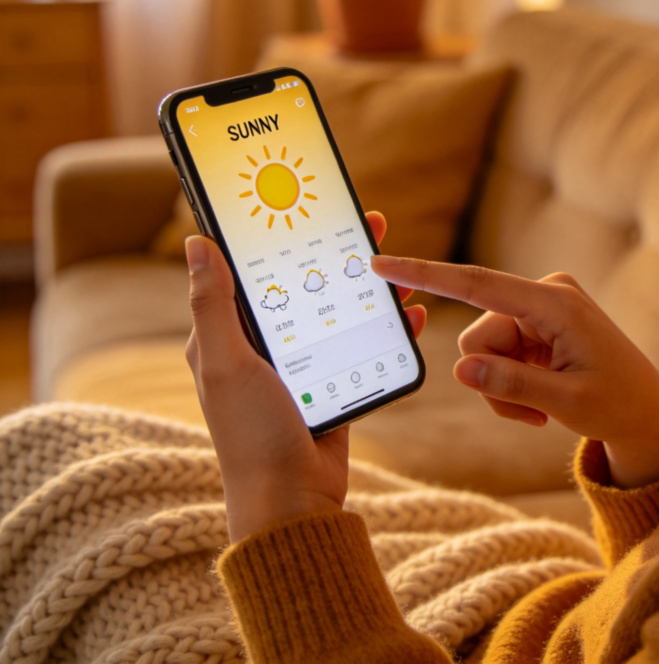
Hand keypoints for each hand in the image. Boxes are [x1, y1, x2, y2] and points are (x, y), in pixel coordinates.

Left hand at [185, 212, 426, 542]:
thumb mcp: (228, 363)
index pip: (251, 271)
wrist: (292, 503)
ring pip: (336, 309)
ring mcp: (301, 365)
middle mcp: (263, 346)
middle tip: (367, 223)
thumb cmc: (251, 434)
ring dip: (366, 287)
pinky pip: (361, 343)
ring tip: (396, 266)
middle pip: (303, 283)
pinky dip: (385, 327)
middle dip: (334, 252)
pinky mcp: (332, 383)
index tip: (303, 207)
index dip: (277, 237)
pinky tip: (410, 314)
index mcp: (228, 336)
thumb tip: (198, 242)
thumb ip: (214, 305)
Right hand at [370, 256, 658, 488]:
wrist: (647, 413)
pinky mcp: (534, 326)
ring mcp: (538, 310)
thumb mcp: (565, 403)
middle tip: (531, 409)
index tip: (382, 263)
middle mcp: (542, 295)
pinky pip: (496, 358)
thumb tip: (460, 369)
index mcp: (554, 301)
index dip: (426, 273)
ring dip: (502, 388)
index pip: (476, 284)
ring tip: (541, 407)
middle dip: (492, 378)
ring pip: (482, 353)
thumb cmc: (618, 404)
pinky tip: (542, 402)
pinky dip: (510, 387)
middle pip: (477, 336)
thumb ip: (510, 385)